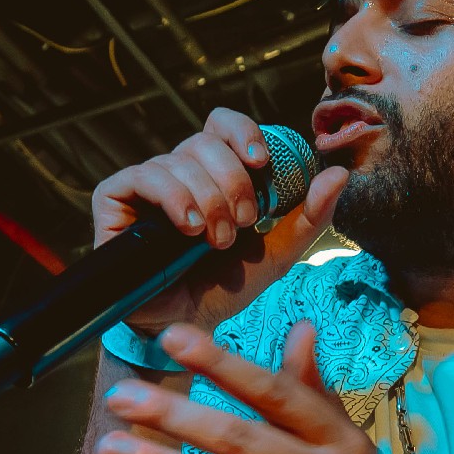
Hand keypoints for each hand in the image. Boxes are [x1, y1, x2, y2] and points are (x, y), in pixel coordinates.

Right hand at [91, 108, 347, 334]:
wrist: (187, 329)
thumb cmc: (227, 288)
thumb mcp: (278, 253)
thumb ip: (310, 216)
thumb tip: (340, 173)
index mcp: (213, 172)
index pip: (223, 124)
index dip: (243, 132)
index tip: (262, 163)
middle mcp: (178, 171)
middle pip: (203, 141)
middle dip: (231, 182)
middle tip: (241, 224)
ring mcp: (144, 184)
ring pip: (177, 160)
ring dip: (206, 200)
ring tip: (214, 241)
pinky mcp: (114, 200)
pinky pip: (142, 176)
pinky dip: (171, 197)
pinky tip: (187, 228)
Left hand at [96, 320, 436, 453]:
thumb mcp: (348, 449)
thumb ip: (316, 394)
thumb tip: (301, 328)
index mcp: (337, 440)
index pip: (274, 393)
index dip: (223, 364)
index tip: (171, 339)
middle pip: (241, 440)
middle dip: (176, 416)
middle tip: (119, 398)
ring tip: (112, 452)